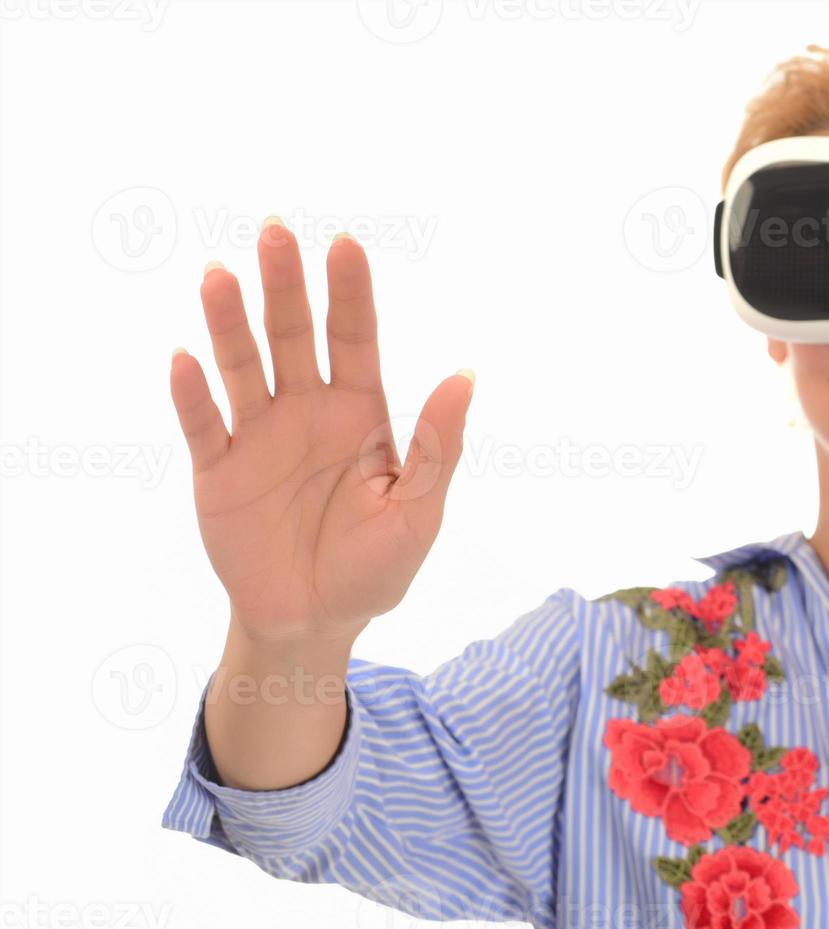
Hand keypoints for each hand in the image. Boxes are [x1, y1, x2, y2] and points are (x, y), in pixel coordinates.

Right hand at [169, 220, 472, 641]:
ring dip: (229, 323)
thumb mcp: (419, 511)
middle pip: (293, 336)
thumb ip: (436, 445)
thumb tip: (466, 375)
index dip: (349, 293)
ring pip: (242, 367)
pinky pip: (203, 426)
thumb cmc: (375, 566)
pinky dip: (193, 395)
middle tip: (275, 229)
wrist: (315, 622)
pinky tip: (185, 359)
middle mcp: (307, 411)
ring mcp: (259, 436)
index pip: (355, 339)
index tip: (344, 244)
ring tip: (218, 276)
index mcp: (361, 413)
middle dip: (285, 285)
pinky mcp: (219, 470)